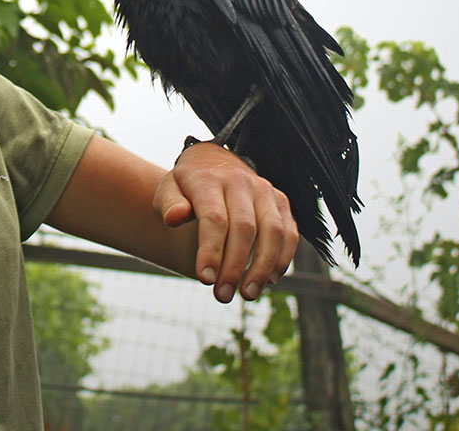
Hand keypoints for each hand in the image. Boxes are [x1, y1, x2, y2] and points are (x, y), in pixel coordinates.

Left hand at [153, 141, 298, 302]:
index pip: (214, 218)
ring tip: (248, 294)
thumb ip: (169, 204)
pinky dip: (283, 259)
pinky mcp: (280, 201)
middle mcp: (241, 182)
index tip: (205, 279)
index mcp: (209, 180)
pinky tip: (269, 280)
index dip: (211, 251)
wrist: (213, 162)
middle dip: (235, 266)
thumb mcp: (168, 189)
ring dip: (263, 267)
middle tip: (222, 295)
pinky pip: (289, 232)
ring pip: (273, 231)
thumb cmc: (187, 186)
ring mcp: (264, 190)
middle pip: (244, 228)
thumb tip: (173, 218)